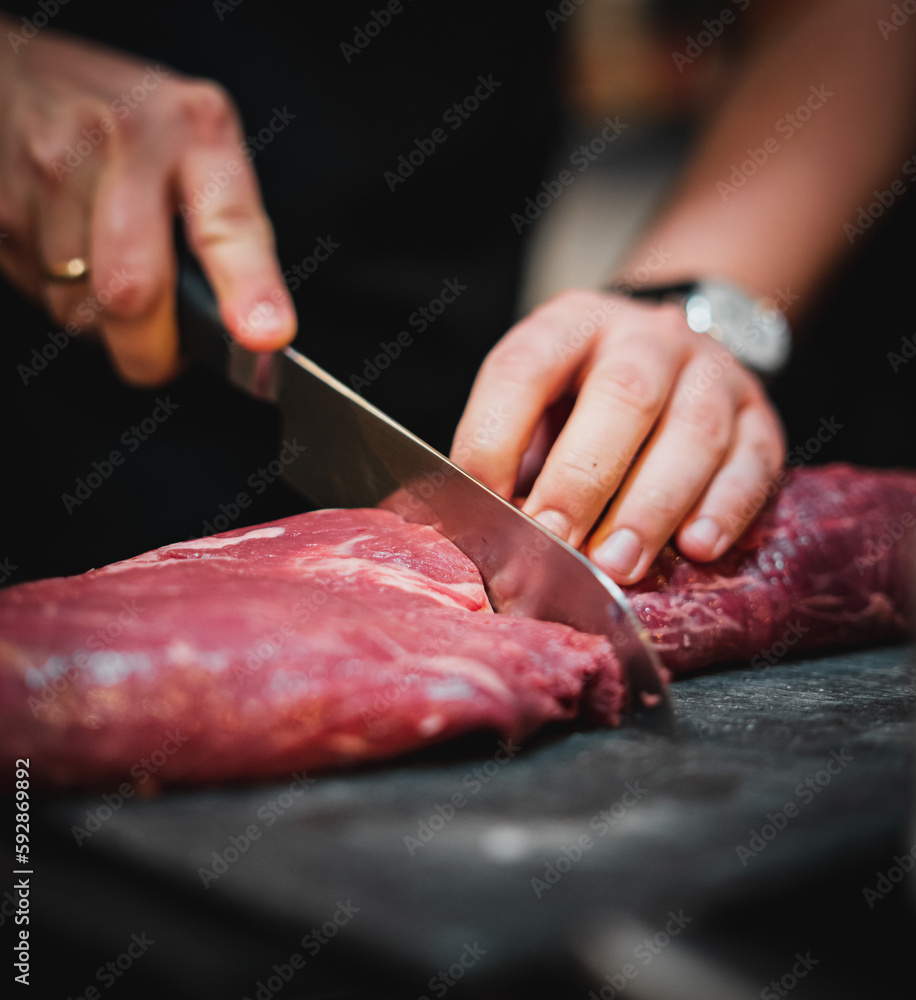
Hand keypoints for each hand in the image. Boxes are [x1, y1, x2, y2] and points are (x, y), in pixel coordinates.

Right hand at [0, 20, 294, 384]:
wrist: (19, 72)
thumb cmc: (133, 124)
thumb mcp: (204, 149)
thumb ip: (232, 234)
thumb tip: (255, 333)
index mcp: (193, 131)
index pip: (226, 222)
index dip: (248, 286)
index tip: (265, 333)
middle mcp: (119, 145)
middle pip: (133, 289)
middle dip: (154, 349)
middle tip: (168, 351)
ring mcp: (47, 172)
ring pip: (81, 309)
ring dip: (105, 323)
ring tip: (114, 271)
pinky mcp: (0, 210)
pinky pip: (41, 295)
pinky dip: (66, 298)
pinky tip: (73, 255)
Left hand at [451, 289, 785, 584]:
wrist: (669, 350)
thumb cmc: (583, 397)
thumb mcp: (536, 401)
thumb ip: (512, 454)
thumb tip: (476, 529)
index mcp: (569, 326)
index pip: (524, 368)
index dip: (496, 435)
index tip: (483, 503)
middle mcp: (644, 338)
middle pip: (622, 398)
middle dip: (583, 479)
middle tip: (556, 541)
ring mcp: (711, 371)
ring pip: (692, 433)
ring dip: (653, 506)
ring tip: (620, 564)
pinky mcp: (760, 415)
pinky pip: (753, 460)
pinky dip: (726, 507)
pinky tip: (698, 547)